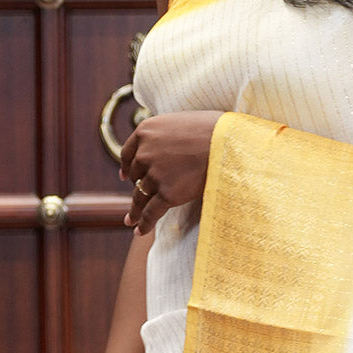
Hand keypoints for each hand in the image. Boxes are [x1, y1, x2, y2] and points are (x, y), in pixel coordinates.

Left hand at [119, 110, 222, 234]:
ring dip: (135, 209)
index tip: (124, 176)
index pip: (128, 153)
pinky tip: (139, 231)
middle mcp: (144, 153)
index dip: (126, 167)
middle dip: (139, 184)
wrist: (228, 142)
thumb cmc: (213, 129)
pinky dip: (143, 224)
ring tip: (131, 219)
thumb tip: (165, 147)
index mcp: (145, 131)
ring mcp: (154, 174)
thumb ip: (165, 135)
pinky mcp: (167, 194)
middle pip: (136, 175)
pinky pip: (150, 213)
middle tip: (141, 193)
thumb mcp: (180, 122)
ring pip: (139, 196)